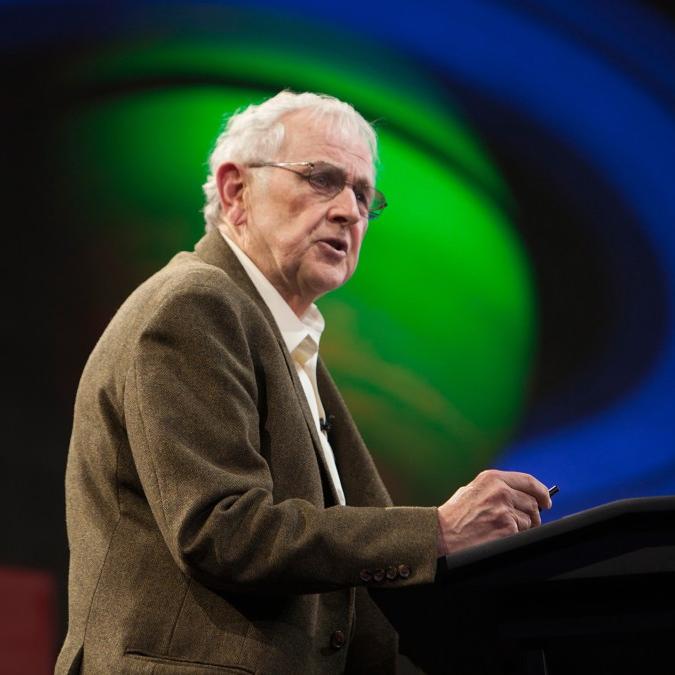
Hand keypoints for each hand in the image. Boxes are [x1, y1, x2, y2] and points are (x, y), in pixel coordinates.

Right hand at [436, 469, 551, 555]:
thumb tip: (519, 494)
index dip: (542, 492)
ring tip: (502, 528)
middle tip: (527, 521)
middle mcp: (500, 490)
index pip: (528, 481)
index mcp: (492, 478)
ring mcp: (505, 509)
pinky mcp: (507, 527)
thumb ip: (495, 488)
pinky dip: (514, 536)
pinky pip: (522, 532)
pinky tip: (499, 535)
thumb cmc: (455, 515)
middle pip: (533, 502)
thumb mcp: (472, 490)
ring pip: (530, 519)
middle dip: (533, 514)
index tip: (546, 500)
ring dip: (522, 527)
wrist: (442, 534)